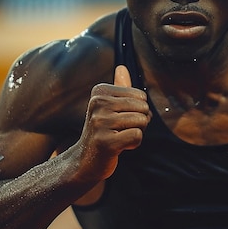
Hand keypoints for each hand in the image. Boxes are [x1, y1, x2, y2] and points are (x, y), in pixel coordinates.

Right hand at [74, 65, 150, 181]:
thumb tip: (122, 67)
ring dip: (136, 133)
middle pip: (143, 108)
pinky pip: (137, 136)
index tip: (120, 119)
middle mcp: (98, 104)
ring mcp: (100, 122)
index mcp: (100, 92)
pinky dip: (134, 144)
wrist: (84, 161)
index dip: (137, 110)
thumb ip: (119, 88)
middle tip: (121, 131)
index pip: (140, 95)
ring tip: (119, 138)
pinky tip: (119, 147)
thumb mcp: (109, 107)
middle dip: (139, 122)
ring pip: (142, 122)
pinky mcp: (106, 141)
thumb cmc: (102, 132)